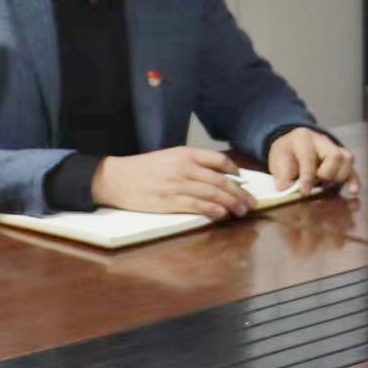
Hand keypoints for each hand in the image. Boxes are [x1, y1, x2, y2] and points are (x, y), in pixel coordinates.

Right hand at [93, 147, 254, 219]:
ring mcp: (176, 185)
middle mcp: (183, 167)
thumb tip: (215, 174)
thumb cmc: (142, 168)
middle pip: (220, 180)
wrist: (116, 178)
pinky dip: (213, 210)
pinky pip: (197, 206)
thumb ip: (190, 163)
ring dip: (231, 203)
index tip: (242, 180)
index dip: (234, 170)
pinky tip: (222, 214)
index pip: (217, 160)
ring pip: (212, 194)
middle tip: (251, 202)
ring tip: (242, 211)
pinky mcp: (169, 202)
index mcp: (183, 153)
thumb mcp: (167, 157)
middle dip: (239, 192)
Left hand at [266, 127, 358, 199]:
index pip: (309, 156)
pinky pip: (353, 168)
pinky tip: (353, 191)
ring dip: (341, 176)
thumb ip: (282, 174)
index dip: (307, 176)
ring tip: (330, 186)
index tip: (304, 192)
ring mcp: (335, 148)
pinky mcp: (343, 160)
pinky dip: (353, 180)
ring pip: (347, 159)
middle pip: (335, 155)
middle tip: (319, 184)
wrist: (292, 147)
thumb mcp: (278, 160)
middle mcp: (322, 140)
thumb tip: (284, 188)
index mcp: (303, 138)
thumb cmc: (286, 154)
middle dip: (328, 173)